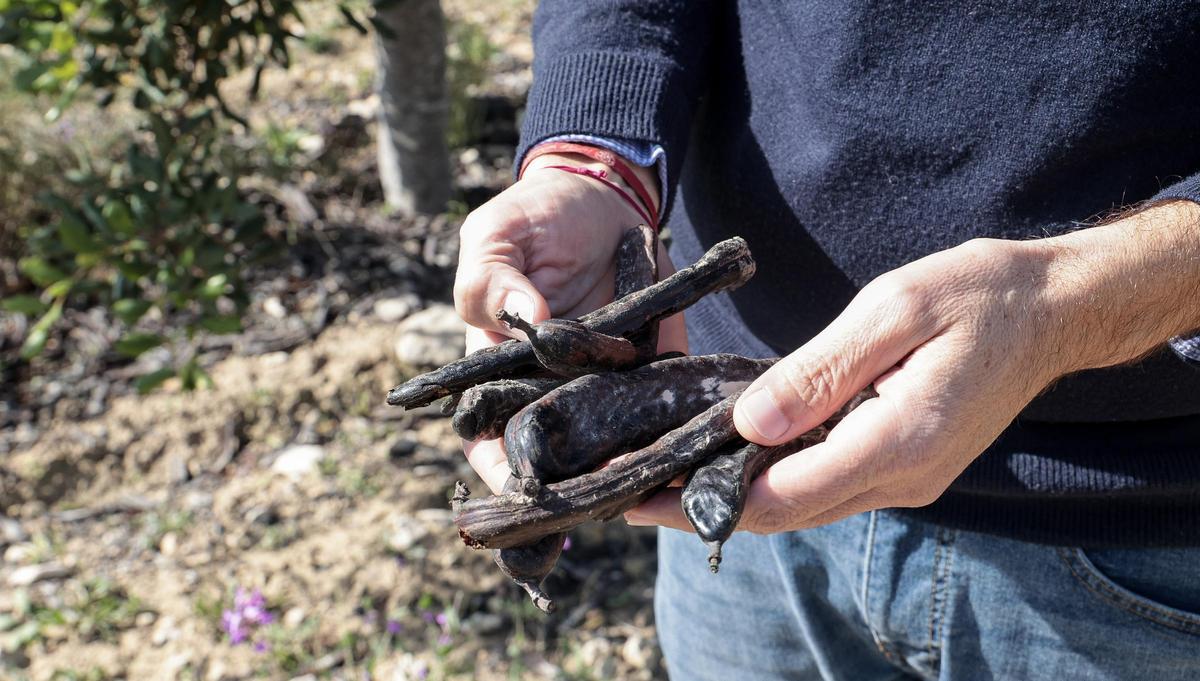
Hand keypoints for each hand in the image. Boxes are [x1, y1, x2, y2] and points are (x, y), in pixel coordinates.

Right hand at [455, 152, 686, 492]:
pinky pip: (664, 414)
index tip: (524, 486)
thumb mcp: (496, 235)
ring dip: (634, 467)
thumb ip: (492, 279)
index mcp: (499, 373)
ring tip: (655, 472)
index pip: (488, 440)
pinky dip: (678, 432)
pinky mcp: (654, 374)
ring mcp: (605, 390)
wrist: (605, 199)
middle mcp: (551, 394)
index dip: (500, 472)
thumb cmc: (535, 219)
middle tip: (607, 485)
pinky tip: (694, 443)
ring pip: (614, 450)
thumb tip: (527, 321)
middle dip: (580, 483)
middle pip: (557, 462)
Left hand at [628, 200, 1199, 531]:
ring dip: (734, 499)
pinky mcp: (905, 468)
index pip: (786, 493)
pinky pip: (826, 487)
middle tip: (632, 495)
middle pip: (785, 513)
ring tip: (663, 480)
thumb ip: (820, 372)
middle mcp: (904, 477)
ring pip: (803, 506)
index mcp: (901, 438)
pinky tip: (730, 461)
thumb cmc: (974, 295)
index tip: (642, 493)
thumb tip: (749, 424)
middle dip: (705, 509)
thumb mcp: (892, 310)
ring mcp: (907, 479)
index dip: (707, 499)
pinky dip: (772, 482)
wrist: (1047, 311)